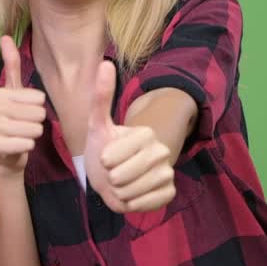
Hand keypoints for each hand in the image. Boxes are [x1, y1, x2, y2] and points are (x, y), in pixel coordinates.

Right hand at [0, 35, 46, 177]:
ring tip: (22, 136)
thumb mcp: (15, 92)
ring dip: (33, 136)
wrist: (6, 156)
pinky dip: (27, 147)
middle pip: (39, 113)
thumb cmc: (15, 121)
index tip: (24, 113)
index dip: (38, 108)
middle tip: (24, 127)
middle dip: (36, 123)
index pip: (39, 98)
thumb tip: (5, 36)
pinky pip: (26, 144)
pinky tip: (19, 147)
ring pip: (35, 129)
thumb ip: (11, 65)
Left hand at [83, 62, 175, 212]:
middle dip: (110, 179)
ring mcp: (167, 171)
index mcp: (145, 133)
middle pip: (121, 177)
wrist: (112, 175)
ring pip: (131, 192)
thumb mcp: (97, 124)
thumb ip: (102, 96)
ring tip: (121, 183)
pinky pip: (146, 203)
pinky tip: (133, 194)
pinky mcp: (169, 192)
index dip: (102, 161)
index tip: (106, 156)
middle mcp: (161, 150)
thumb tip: (105, 62)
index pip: (110, 157)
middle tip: (113, 172)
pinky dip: (133, 203)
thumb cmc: (102, 148)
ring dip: (120, 193)